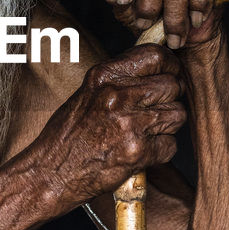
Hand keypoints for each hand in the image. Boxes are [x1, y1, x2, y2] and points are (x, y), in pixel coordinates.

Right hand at [37, 46, 185, 206]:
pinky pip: (171, 144)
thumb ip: (118, 80)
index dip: (170, 64)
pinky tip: (142, 150)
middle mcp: (118, 96)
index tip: (171, 72)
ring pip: (177, 114)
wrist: (51, 173)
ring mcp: (130, 124)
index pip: (154, 56)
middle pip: (172, 85)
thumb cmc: (67, 135)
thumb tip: (153, 69)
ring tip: (148, 131)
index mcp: (104, 76)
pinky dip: (162, 149)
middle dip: (172, 97)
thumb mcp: (87, 94)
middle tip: (159, 107)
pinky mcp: (138, 152)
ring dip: (168, 124)